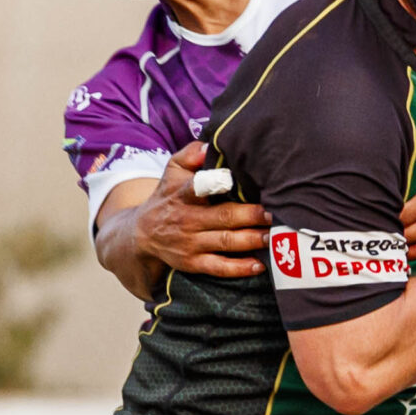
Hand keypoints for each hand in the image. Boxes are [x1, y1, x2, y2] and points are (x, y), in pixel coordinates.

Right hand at [135, 142, 268, 279]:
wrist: (142, 233)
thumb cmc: (169, 195)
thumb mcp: (173, 170)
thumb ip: (190, 154)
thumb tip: (209, 146)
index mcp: (183, 194)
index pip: (197, 187)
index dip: (216, 184)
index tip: (236, 182)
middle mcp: (187, 220)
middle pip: (223, 217)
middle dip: (250, 216)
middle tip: (272, 214)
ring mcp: (190, 244)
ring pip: (225, 242)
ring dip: (251, 240)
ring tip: (271, 236)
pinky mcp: (193, 263)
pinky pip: (218, 268)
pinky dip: (239, 268)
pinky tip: (258, 265)